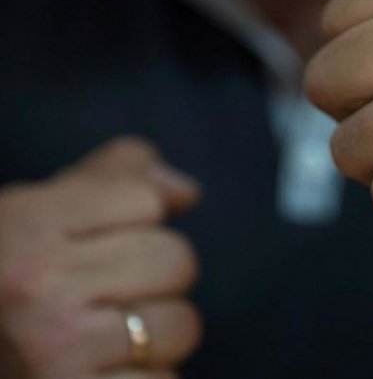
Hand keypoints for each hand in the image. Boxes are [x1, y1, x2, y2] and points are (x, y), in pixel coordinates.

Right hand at [0, 138, 201, 378]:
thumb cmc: (12, 288)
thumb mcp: (38, 220)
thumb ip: (109, 182)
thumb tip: (186, 191)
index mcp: (24, 225)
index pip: (145, 200)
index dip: (136, 227)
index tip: (95, 254)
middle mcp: (37, 282)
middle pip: (175, 259)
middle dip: (155, 284)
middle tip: (101, 307)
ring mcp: (58, 346)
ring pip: (183, 324)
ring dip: (156, 340)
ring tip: (102, 347)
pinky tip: (104, 378)